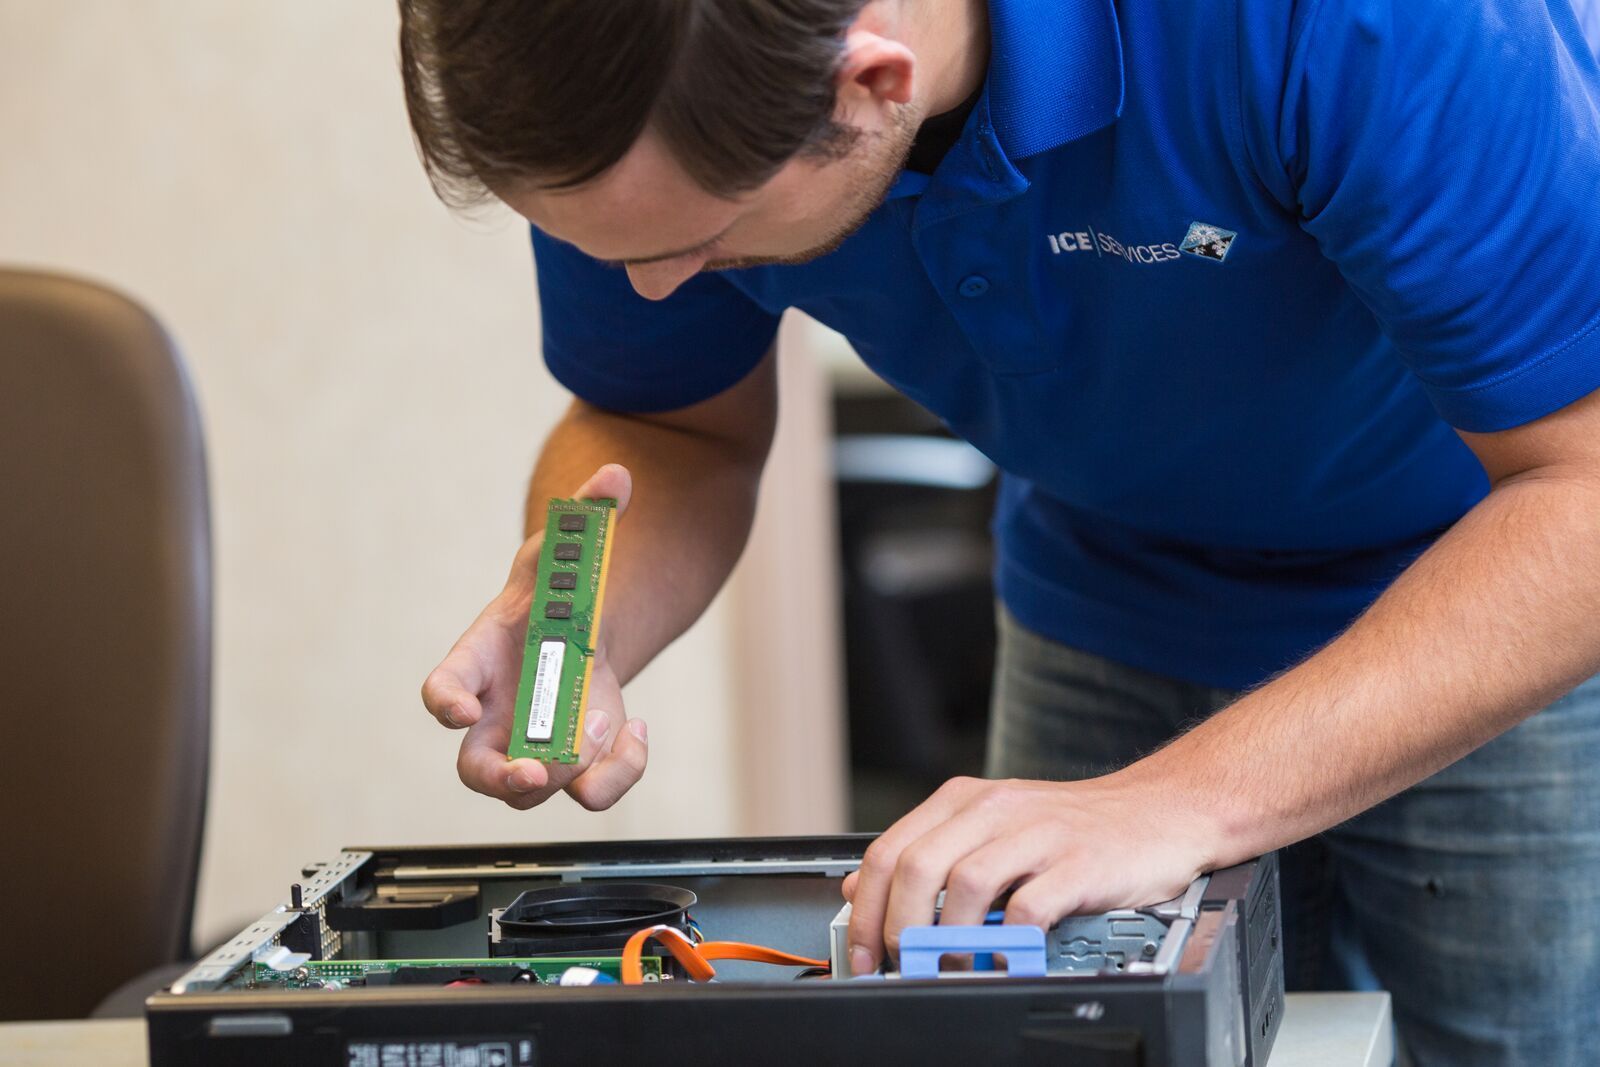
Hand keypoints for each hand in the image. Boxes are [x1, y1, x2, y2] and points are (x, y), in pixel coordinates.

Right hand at [421, 463, 647, 810]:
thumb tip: (618, 477)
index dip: (445, 704)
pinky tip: (638, 730)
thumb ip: (586, 516)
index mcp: (479, 663)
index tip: (459, 710)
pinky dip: (620, 772)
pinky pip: (590, 794)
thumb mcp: (568, 551)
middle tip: (533, 770)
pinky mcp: (575, 764)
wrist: (578, 631)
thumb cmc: (552, 593)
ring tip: (604, 720)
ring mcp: (531, 747)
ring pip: (534, 791)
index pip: (442, 689)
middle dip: (501, 777)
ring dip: (572, 765)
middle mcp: (494, 718)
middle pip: (476, 771)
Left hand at [840, 773, 1215, 974]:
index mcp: (966, 800)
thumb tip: (863, 888)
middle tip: (902, 966)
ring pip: (966, 884)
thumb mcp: (991, 828)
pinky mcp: (1080, 862)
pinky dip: (1009, 941)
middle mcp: (996, 809)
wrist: (1160, 810)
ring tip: (952, 967)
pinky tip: (1005, 960)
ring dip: (949, 938)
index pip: (890, 850)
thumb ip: (930, 853)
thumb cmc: (1074, 828)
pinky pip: (1031, 906)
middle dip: (899, 928)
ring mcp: (1039, 833)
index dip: (867, 909)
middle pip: (919, 867)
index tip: (863, 953)